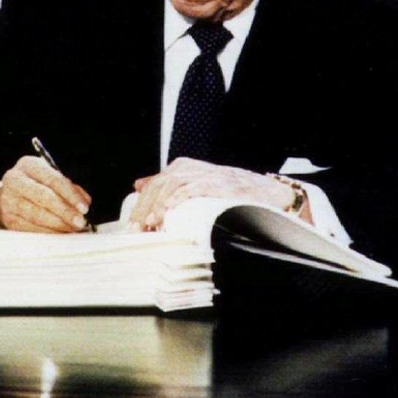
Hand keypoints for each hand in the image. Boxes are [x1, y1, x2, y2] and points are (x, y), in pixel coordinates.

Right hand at [0, 155, 92, 231]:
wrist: (6, 197)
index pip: (52, 178)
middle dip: (65, 211)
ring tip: (73, 229)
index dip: (70, 194)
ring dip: (59, 224)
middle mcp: (14, 180)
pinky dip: (49, 233)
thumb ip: (69, 187)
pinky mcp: (9, 219)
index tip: (84, 208)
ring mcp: (9, 200)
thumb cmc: (35, 185)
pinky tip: (60, 234)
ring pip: (37, 215)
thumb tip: (85, 202)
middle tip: (80, 222)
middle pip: (43, 197)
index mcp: (28, 165)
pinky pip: (32, 229)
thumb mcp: (49, 178)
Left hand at [129, 157, 310, 229]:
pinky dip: (179, 198)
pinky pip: (194, 187)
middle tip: (137, 230)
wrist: (266, 192)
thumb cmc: (228, 191)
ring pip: (172, 186)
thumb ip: (167, 184)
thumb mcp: (193, 183)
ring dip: (159, 206)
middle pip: (159, 186)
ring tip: (151, 224)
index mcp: (181, 167)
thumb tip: (138, 185)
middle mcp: (190, 168)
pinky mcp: (218, 183)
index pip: (153, 185)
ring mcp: (205, 174)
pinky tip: (170, 210)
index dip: (140, 206)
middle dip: (145, 209)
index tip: (132, 227)